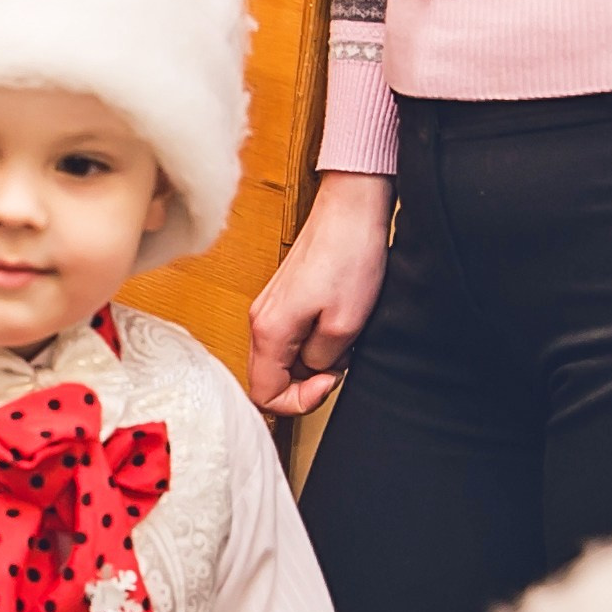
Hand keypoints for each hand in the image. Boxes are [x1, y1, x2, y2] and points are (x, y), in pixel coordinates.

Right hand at [246, 171, 393, 416]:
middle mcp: (260, 321)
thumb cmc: (350, 258)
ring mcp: (269, 308)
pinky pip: (289, 338)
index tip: (329, 381)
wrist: (351, 211)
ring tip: (341, 343)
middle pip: (269, 377)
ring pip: (281, 358)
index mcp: (269, 331)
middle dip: (305, 383)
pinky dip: (312, 343)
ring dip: (311, 362)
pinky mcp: (283, 298)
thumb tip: (312, 371)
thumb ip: (322, 361)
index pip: (264, 394)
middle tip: (339, 365)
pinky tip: (336, 327)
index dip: (298, 401)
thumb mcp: (345, 325)